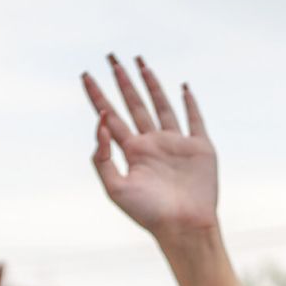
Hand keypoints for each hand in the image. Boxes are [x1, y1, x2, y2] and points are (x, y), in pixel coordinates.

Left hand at [82, 54, 217, 243]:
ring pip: (160, 105)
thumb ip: (102, 157)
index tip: (85, 76)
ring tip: (140, 62)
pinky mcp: (199, 148)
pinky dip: (190, 103)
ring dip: (151, 84)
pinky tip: (183, 87)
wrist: (184, 227)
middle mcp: (152, 145)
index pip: (110, 118)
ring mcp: (176, 144)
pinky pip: (194, 119)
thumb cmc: (149, 214)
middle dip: (122, 82)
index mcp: (132, 153)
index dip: (97, 96)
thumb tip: (99, 122)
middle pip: (133, 105)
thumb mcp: (115, 189)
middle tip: (110, 58)